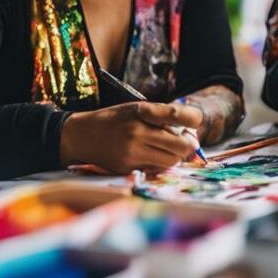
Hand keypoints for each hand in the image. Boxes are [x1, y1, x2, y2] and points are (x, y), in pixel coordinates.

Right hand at [60, 102, 201, 173]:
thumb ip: (161, 118)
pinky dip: (161, 164)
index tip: (196, 122)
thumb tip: (191, 132)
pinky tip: (153, 156)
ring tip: (169, 149)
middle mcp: (137, 131)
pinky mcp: (127, 167)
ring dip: (176, 157)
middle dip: (189, 145)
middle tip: (188, 143)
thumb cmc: (114, 120)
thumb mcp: (136, 109)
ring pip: (171, 160)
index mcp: (141, 111)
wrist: (80, 136)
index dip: (193, 119)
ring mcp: (132, 151)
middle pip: (181, 145)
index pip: (177, 114)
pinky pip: (156, 169)